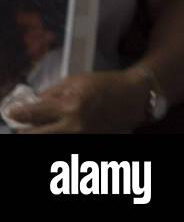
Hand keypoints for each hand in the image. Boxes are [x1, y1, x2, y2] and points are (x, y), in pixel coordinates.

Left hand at [10, 70, 149, 133]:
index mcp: (70, 105)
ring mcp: (80, 136)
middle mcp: (73, 125)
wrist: (133, 98)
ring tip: (39, 128)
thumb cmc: (105, 83)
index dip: (18, 113)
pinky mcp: (86, 141)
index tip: (12, 112)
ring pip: (47, 140)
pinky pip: (62, 141)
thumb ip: (52, 93)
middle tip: (23, 126)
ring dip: (39, 134)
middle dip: (24, 130)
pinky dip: (56, 135)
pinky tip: (58, 129)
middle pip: (33, 136)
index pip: (34, 113)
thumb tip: (33, 104)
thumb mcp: (76, 80)